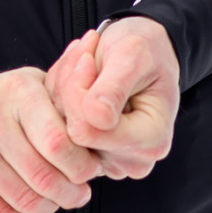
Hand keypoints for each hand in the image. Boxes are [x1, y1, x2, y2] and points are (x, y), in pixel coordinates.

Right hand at [0, 68, 98, 212]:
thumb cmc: (10, 102)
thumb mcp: (39, 86)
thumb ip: (70, 96)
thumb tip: (103, 105)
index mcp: (18, 90)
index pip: (59, 142)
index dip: (83, 165)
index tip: (94, 169)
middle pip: (43, 175)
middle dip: (71, 192)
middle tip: (81, 194)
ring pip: (23, 198)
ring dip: (50, 207)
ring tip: (59, 200)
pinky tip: (35, 212)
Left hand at [47, 17, 180, 180]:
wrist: (147, 50)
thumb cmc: (145, 49)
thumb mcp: (133, 55)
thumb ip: (114, 87)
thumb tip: (97, 118)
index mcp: (152, 140)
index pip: (87, 130)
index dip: (76, 91)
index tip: (87, 57)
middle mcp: (133, 161)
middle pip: (71, 135)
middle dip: (68, 89)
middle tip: (82, 54)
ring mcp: (111, 162)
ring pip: (61, 133)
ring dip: (62, 91)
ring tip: (84, 62)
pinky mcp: (92, 156)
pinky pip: (59, 132)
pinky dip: (60, 100)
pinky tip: (78, 79)